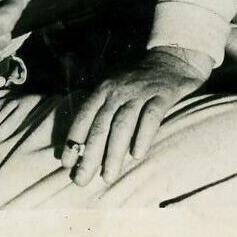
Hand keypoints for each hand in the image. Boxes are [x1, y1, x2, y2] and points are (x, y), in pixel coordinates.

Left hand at [61, 47, 208, 184]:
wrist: (170, 56)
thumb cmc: (137, 79)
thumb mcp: (114, 86)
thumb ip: (101, 109)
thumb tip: (82, 145)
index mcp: (104, 89)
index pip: (84, 116)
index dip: (73, 140)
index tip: (66, 164)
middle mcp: (119, 90)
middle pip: (101, 125)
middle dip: (89, 154)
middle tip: (81, 180)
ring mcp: (141, 92)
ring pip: (123, 124)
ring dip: (113, 152)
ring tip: (108, 176)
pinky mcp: (163, 95)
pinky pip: (151, 116)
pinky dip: (143, 136)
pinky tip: (136, 155)